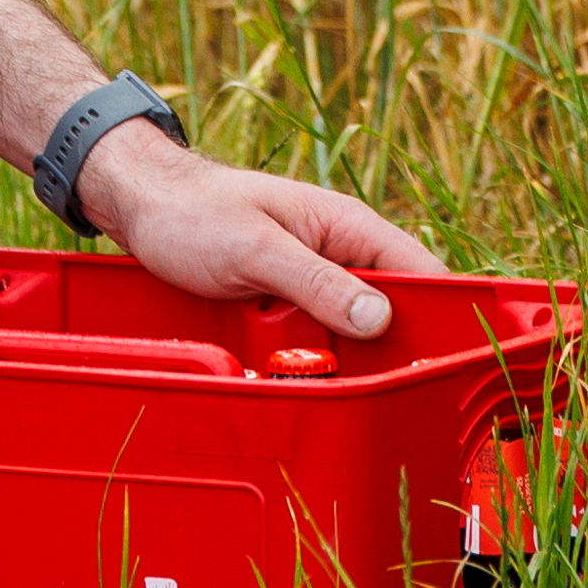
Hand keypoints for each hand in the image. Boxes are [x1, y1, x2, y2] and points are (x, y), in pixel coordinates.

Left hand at [76, 124, 442, 338]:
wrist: (142, 206)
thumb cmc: (195, 213)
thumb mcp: (257, 250)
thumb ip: (318, 282)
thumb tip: (379, 320)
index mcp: (348, 227)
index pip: (420, 271)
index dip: (442, 314)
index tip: (446, 359)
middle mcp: (340, 252)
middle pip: (390, 311)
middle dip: (382, 348)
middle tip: (365, 382)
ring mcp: (313, 277)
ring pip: (350, 331)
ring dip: (337, 356)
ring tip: (311, 371)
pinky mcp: (286, 299)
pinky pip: (313, 335)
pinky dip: (304, 353)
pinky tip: (284, 365)